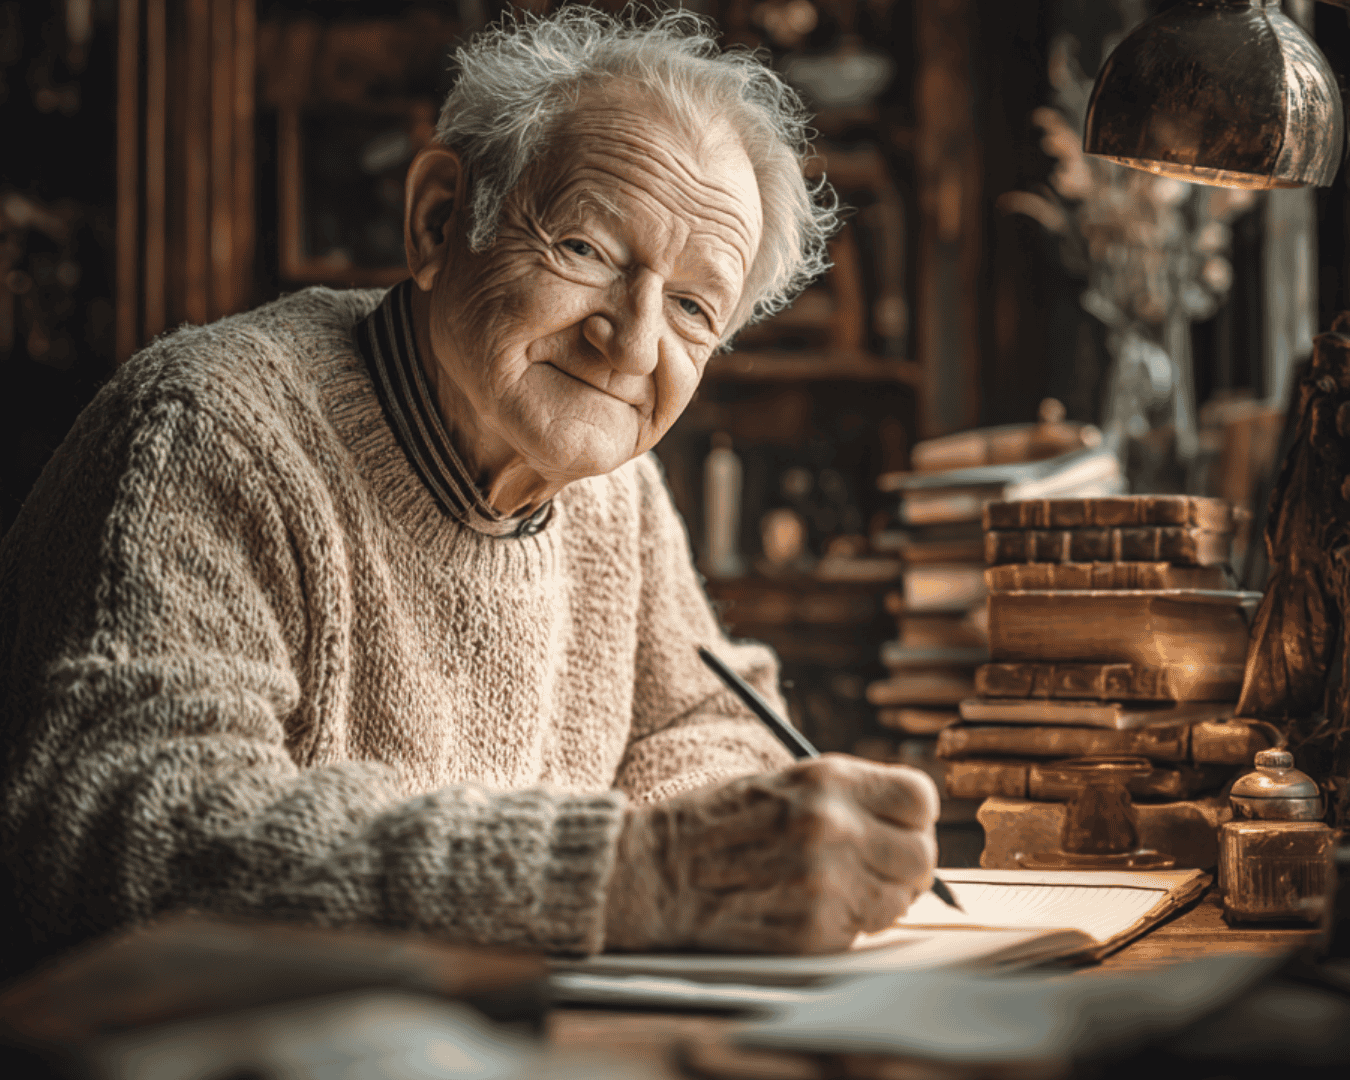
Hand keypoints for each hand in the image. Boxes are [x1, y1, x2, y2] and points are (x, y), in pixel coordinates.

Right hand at [603, 754, 939, 953]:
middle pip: (920, 856)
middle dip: (902, 866)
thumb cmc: (721, 825)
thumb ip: (849, 800)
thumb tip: (906, 827)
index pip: (920, 798)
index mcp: (829, 780)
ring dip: (877, 900)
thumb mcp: (788, 785)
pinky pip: (861, 933)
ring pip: (898, 901)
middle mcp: (833, 828)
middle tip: (873, 869)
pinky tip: (805, 909)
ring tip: (832, 888)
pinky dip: (843, 927)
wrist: (658, 871)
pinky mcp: (813, 932)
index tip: (896, 827)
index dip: (911, 817)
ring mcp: (825, 883)